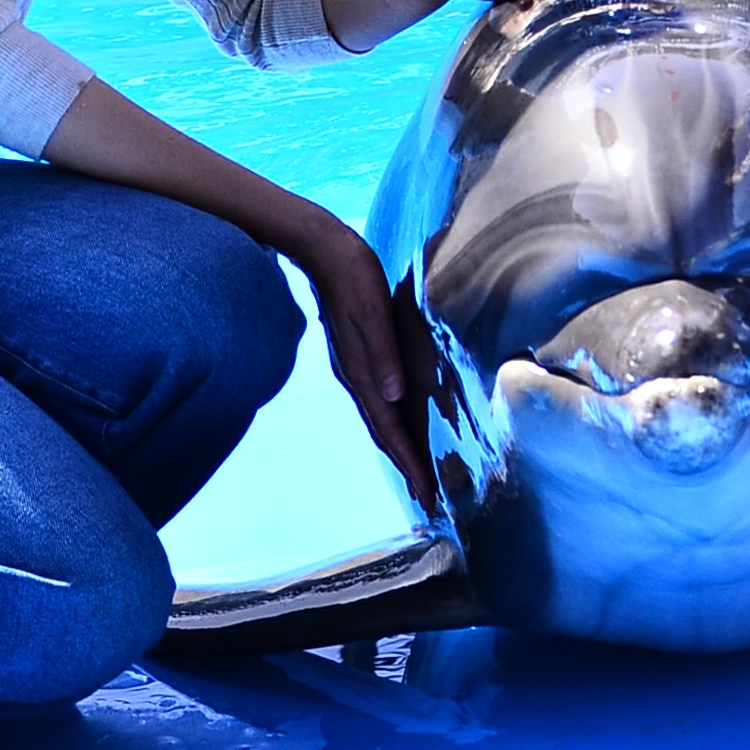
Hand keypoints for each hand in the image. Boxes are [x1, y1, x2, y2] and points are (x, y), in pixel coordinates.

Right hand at [267, 201, 434, 504]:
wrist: (321, 249)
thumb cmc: (353, 275)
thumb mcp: (371, 311)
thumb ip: (382, 353)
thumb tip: (395, 396)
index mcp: (361, 372)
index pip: (389, 428)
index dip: (409, 462)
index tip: (426, 495)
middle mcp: (356, 377)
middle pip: (383, 433)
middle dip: (406, 466)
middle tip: (428, 500)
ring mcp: (354, 369)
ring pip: (380, 419)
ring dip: (399, 448)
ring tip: (418, 473)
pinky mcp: (357, 357)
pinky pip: (378, 401)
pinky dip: (392, 422)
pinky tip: (402, 421)